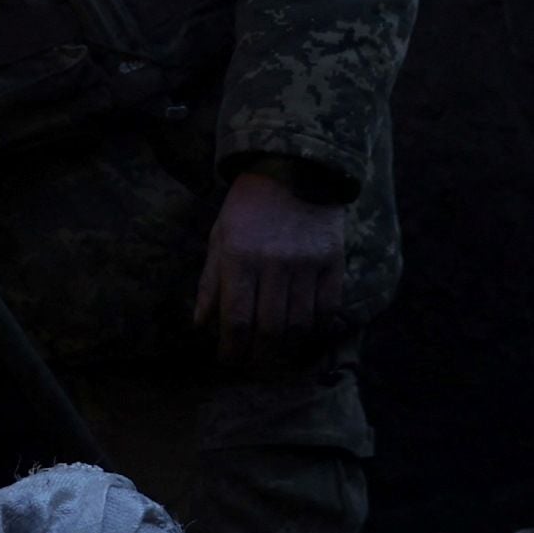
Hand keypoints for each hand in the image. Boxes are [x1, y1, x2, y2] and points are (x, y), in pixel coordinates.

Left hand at [194, 167, 348, 358]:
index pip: (236, 320)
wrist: (293, 168)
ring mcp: (307, 263)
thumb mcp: (219, 238)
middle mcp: (274, 263)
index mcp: (239, 257)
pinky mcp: (333, 260)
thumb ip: (210, 282)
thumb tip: (200, 324)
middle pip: (269, 330)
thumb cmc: (247, 207)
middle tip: (253, 364)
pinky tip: (304, 332)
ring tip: (277, 354)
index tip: (229, 361)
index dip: (232, 350)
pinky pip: (328, 308)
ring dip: (287, 348)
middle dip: (259, 356)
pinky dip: (316, 327)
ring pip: (299, 324)